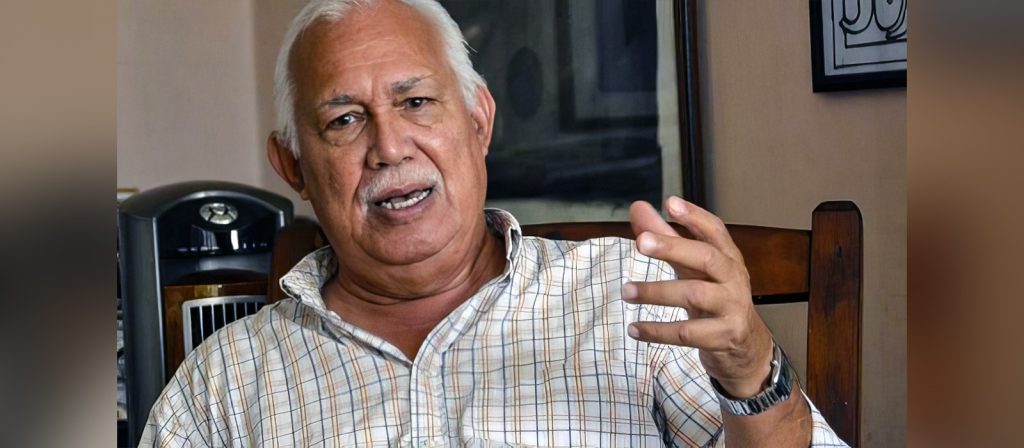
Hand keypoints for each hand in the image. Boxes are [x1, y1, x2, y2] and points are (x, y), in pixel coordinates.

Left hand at [623, 196, 773, 397]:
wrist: (745, 346)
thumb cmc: (715, 297)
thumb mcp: (693, 267)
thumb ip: (666, 238)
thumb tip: (637, 207)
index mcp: (727, 257)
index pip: (715, 230)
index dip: (694, 216)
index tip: (669, 203)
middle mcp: (733, 278)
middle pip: (706, 257)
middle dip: (673, 247)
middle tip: (640, 242)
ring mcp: (731, 307)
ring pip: (694, 294)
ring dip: (656, 292)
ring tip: (626, 292)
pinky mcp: (723, 335)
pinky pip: (686, 332)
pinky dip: (657, 331)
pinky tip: (634, 328)